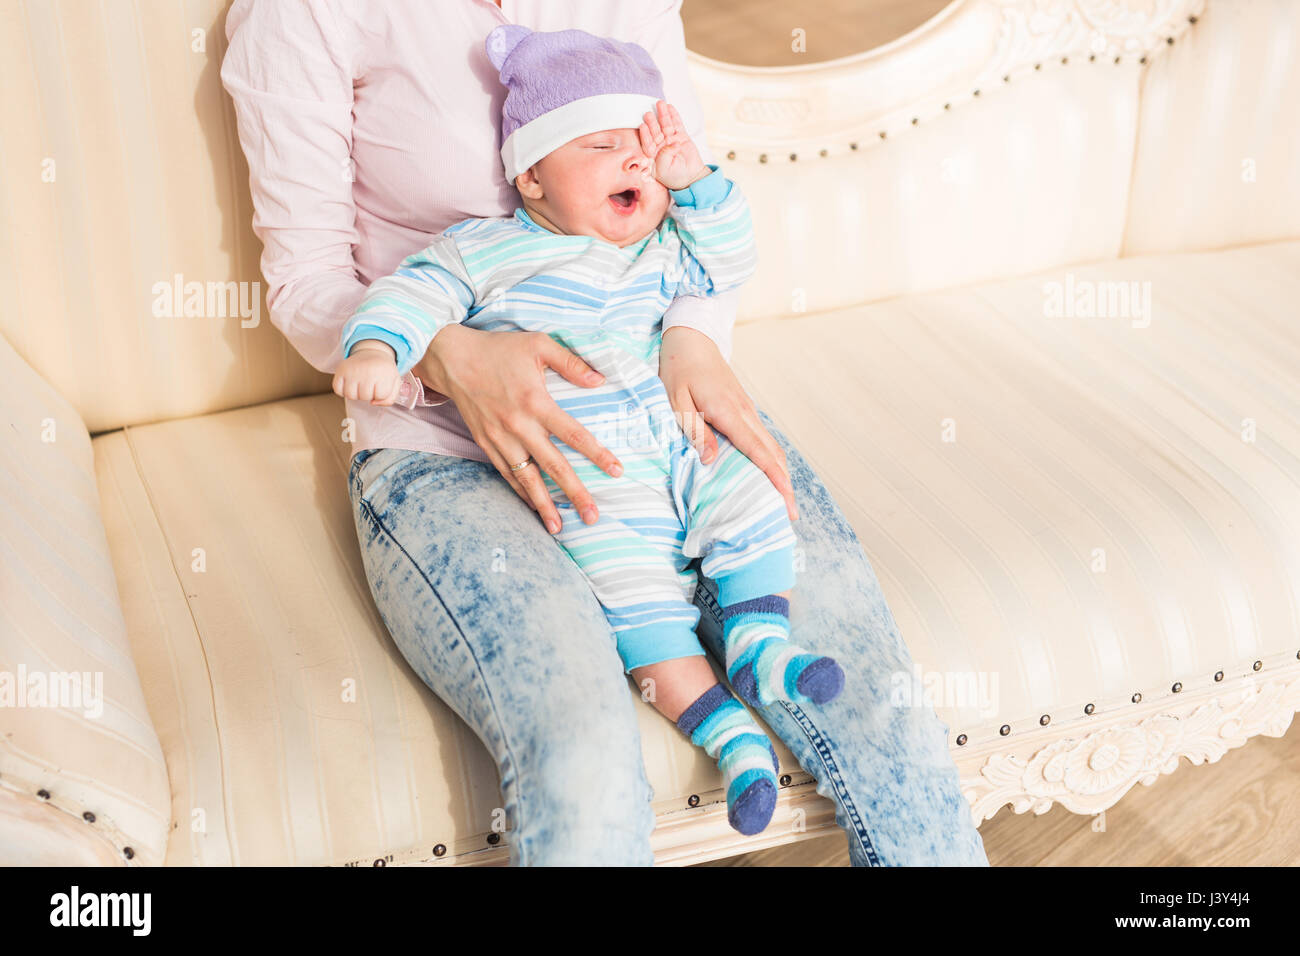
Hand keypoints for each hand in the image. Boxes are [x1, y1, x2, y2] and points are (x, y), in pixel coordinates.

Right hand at [333, 342, 402, 405]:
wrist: (372, 352)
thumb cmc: (383, 370)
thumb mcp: (394, 382)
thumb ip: (389, 399)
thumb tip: (372, 403)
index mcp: (384, 372)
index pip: (380, 396)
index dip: (380, 394)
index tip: (381, 385)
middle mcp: (367, 370)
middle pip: (365, 397)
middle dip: (368, 394)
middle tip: (370, 384)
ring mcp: (352, 370)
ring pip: (350, 396)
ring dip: (355, 394)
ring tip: (360, 385)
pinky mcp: (341, 370)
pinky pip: (338, 390)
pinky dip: (342, 391)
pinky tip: (350, 384)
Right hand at [412, 324, 623, 533]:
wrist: (452, 358)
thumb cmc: (499, 349)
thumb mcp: (538, 344)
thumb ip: (571, 363)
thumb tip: (600, 380)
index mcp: (535, 402)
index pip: (573, 434)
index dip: (597, 454)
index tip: (616, 471)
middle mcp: (518, 425)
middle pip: (553, 465)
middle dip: (575, 493)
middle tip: (593, 516)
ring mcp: (499, 438)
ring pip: (527, 478)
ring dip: (544, 505)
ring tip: (560, 528)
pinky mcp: (485, 443)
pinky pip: (507, 474)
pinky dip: (521, 493)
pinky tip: (534, 508)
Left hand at [637, 100, 706, 191]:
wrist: (691, 178)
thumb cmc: (675, 177)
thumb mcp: (664, 170)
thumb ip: (665, 156)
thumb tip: (673, 143)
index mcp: (652, 155)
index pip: (647, 143)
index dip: (645, 135)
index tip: (642, 126)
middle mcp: (660, 146)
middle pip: (655, 131)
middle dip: (652, 122)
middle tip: (648, 113)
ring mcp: (670, 140)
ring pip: (666, 125)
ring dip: (663, 115)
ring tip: (660, 104)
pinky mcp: (681, 136)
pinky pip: (677, 124)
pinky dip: (674, 116)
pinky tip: (670, 107)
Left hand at [658, 326, 797, 521]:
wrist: (692, 338)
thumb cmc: (678, 368)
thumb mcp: (675, 400)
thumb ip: (694, 430)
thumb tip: (711, 460)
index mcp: (728, 411)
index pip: (757, 450)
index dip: (773, 477)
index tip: (786, 500)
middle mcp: (744, 412)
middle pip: (772, 452)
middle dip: (784, 483)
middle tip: (790, 514)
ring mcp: (747, 410)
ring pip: (770, 446)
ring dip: (779, 472)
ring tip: (783, 500)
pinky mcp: (744, 409)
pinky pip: (762, 438)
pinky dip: (770, 459)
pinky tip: (768, 474)